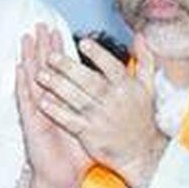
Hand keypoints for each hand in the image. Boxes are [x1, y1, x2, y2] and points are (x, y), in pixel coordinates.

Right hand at [18, 25, 90, 187]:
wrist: (65, 176)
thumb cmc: (78, 153)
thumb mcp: (95, 126)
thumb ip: (103, 107)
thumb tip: (118, 91)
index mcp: (65, 102)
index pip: (61, 72)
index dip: (59, 51)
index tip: (60, 31)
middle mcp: (49, 103)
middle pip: (45, 70)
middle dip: (43, 48)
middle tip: (41, 27)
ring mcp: (39, 112)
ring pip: (32, 80)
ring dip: (29, 59)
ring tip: (27, 40)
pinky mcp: (32, 122)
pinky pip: (26, 100)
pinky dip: (22, 84)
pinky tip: (19, 69)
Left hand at [34, 32, 168, 187]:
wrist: (141, 151)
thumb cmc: (141, 115)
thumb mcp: (148, 86)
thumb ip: (145, 60)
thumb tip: (139, 36)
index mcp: (127, 87)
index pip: (112, 67)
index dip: (98, 54)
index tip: (83, 42)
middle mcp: (113, 100)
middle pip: (89, 81)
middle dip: (68, 68)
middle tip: (50, 56)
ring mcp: (100, 117)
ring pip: (76, 99)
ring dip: (57, 86)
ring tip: (40, 75)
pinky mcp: (89, 133)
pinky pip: (70, 120)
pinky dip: (56, 111)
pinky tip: (42, 102)